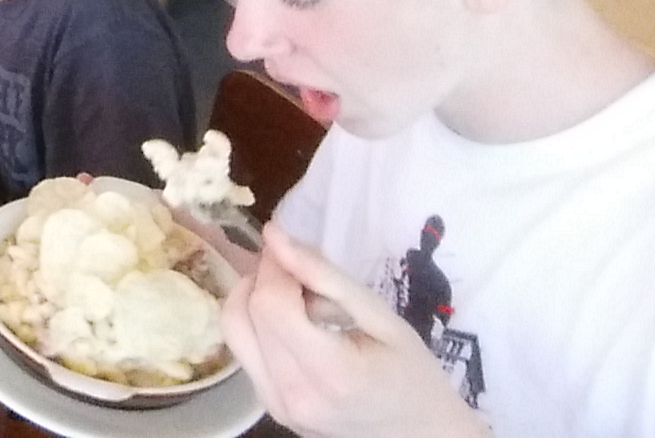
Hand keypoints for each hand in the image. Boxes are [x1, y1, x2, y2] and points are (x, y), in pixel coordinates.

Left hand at [221, 223, 489, 437]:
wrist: (421, 434)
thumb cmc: (414, 375)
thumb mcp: (383, 319)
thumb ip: (326, 277)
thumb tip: (274, 236)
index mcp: (329, 372)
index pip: (269, 303)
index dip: (271, 265)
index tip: (289, 245)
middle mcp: (291, 394)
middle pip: (244, 313)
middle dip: (262, 278)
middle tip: (298, 270)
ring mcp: (275, 405)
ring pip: (233, 329)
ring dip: (255, 299)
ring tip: (298, 297)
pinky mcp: (268, 407)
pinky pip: (244, 350)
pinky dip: (259, 324)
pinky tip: (296, 325)